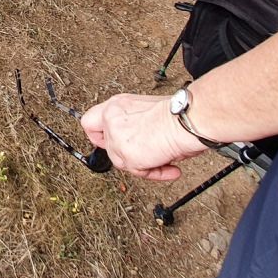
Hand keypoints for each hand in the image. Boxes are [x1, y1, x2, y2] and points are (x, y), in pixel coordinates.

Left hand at [80, 93, 209, 180]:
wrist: (187, 118)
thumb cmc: (177, 113)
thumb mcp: (148, 112)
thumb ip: (135, 125)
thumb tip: (141, 140)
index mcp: (117, 105)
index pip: (91, 121)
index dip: (100, 134)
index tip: (111, 141)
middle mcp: (112, 119)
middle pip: (105, 145)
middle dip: (123, 153)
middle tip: (142, 153)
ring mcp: (116, 137)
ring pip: (122, 160)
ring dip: (145, 163)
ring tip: (166, 157)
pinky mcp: (126, 155)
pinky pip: (139, 171)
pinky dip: (157, 173)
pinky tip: (171, 169)